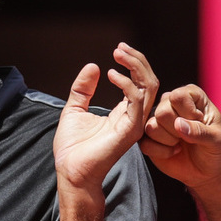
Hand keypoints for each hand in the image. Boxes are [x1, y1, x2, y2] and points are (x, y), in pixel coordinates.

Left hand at [52, 43, 157, 192]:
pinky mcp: (130, 130)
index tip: (118, 49)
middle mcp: (133, 117)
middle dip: (137, 60)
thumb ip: (83, 89)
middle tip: (120, 48)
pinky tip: (111, 75)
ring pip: (149, 88)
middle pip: (149, 81)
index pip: (140, 82)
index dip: (133, 63)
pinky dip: (127, 84)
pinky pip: (137, 101)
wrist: (70, 172)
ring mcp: (134, 124)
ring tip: (118, 55)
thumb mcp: (74, 110)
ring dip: (135, 66)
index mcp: (123, 112)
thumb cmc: (73, 148)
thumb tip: (92, 66)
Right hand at [140, 83, 220, 192]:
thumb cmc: (217, 149)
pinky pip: (144, 143)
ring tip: (181, 142)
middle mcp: (170, 103)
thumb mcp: (217, 139)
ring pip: (150, 127)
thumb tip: (178, 125)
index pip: (178, 97)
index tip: (200, 122)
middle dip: (177, 130)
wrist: (209, 170)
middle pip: (162, 112)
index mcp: (190, 95)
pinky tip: (173, 151)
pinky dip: (161, 152)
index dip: (188, 113)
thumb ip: (200, 131)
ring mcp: (157, 120)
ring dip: (169, 141)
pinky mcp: (148, 138)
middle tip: (188, 136)